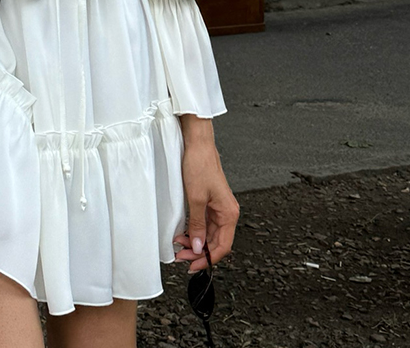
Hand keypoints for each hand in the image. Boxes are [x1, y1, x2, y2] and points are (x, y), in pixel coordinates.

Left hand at [173, 117, 238, 274]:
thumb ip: (197, 225)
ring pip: (209, 233)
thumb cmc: (200, 165)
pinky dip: (195, 230)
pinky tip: (184, 233)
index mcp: (229, 213)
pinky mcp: (210, 201)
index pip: (222, 246)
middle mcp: (226, 212)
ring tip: (180, 246)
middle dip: (198, 251)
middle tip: (182, 256)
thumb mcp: (196, 199)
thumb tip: (198, 246)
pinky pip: (205, 222)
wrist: (198, 144)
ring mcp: (218, 206)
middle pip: (215, 241)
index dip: (207, 258)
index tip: (193, 265)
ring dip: (196, 241)